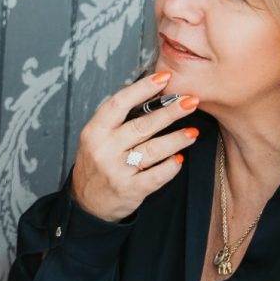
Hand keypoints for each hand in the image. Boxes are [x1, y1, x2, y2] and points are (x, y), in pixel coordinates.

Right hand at [71, 71, 199, 221]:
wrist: (87, 203)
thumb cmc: (98, 163)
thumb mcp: (98, 138)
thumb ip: (120, 120)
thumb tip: (155, 95)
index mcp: (95, 131)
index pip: (119, 103)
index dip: (143, 88)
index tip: (164, 77)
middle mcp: (104, 149)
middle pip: (142, 125)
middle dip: (170, 112)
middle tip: (191, 101)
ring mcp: (116, 171)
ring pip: (153, 150)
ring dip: (177, 139)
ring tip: (193, 132)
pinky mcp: (130, 190)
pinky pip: (157, 175)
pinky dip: (171, 166)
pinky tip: (180, 159)